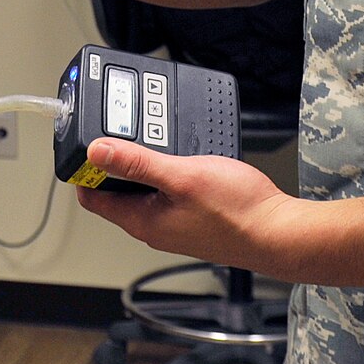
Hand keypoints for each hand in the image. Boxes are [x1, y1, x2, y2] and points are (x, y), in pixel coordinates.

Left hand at [75, 139, 306, 277]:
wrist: (279, 231)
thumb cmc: (237, 211)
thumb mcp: (181, 176)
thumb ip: (137, 162)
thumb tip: (96, 151)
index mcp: (142, 221)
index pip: (92, 198)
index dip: (83, 169)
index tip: (86, 143)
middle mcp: (154, 226)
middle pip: (115, 192)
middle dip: (112, 161)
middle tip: (119, 131)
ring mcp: (174, 222)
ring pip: (142, 190)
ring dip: (139, 163)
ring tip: (149, 136)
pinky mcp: (194, 216)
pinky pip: (166, 191)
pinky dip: (164, 170)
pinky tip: (178, 154)